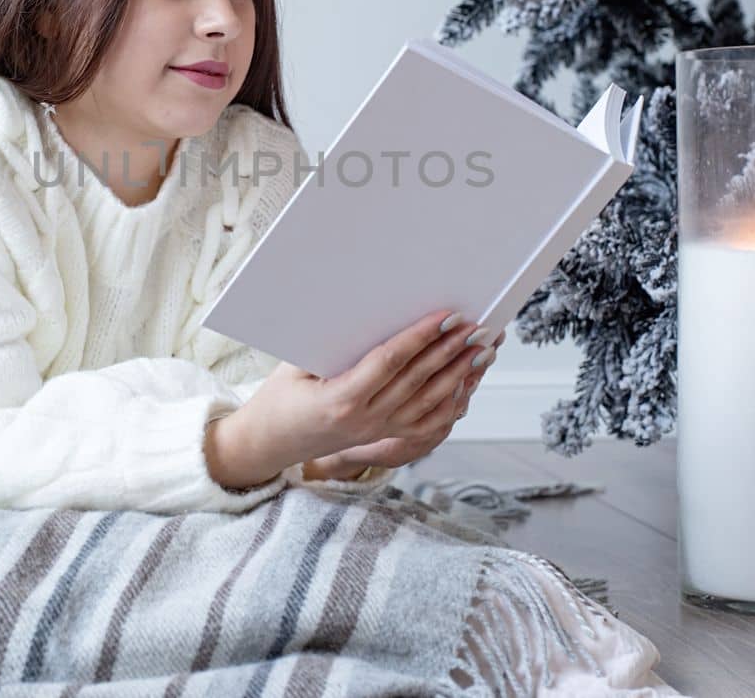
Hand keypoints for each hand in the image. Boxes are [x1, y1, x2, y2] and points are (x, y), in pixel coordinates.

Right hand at [209, 309, 502, 486]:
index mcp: (341, 399)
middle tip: (477, 326)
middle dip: (451, 351)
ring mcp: (378, 432)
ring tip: (483, 350)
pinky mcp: (385, 437)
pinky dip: (452, 403)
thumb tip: (373, 310)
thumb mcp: (295, 366)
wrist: (271, 443)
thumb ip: (332, 345)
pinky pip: (428, 424)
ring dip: (460, 374)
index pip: (390, 362)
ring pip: (430, 403)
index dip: (421, 337)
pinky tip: (468, 384)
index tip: (445, 316)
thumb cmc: (280, 397)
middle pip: (418, 380)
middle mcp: (365, 420)